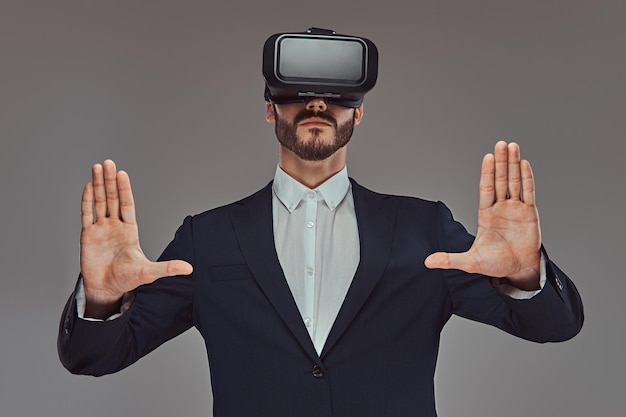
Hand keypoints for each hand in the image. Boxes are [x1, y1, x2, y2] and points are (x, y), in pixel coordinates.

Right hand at [80, 160, 192, 317]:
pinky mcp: (88, 236)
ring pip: (99, 202)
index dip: (124, 189)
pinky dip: (87, 200)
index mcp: (130, 230)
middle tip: (108, 163)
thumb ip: (167, 268)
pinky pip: (87, 214)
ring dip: (98, 185)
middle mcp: (115, 226)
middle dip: (110, 181)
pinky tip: (88, 186)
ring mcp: (101, 229)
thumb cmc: (128, 279)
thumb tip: (189, 269)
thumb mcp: (149, 273)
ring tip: (97, 167)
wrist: (106, 289)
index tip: (122, 174)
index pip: (127, 205)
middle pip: (112, 199)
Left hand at [425, 141, 541, 289]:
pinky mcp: (530, 214)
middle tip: (500, 144)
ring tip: (513, 146)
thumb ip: (449, 259)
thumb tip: (427, 262)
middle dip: (501, 162)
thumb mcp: (469, 262)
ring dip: (513, 164)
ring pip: (514, 182)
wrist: (518, 271)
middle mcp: (500, 208)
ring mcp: (516, 209)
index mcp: (486, 215)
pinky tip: (524, 163)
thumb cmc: (495, 265)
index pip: (486, 188)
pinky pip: (528, 192)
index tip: (488, 157)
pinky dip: (527, 178)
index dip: (487, 172)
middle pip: (500, 180)